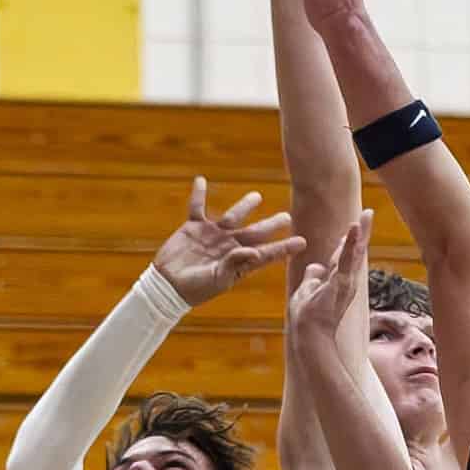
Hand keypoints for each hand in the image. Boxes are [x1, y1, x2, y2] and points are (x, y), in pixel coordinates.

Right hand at [154, 178, 302, 305]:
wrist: (167, 286)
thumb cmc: (195, 288)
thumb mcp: (217, 279)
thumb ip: (235, 264)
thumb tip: (255, 252)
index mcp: (239, 262)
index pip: (266, 253)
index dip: (284, 248)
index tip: (302, 242)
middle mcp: (229, 246)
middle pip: (254, 233)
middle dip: (270, 225)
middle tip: (287, 216)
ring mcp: (212, 235)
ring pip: (232, 217)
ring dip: (244, 206)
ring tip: (257, 196)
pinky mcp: (193, 227)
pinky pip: (197, 207)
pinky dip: (198, 194)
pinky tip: (201, 180)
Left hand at [288, 213, 371, 356]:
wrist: (309, 337)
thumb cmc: (308, 320)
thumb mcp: (306, 292)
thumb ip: (312, 278)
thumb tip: (315, 267)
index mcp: (336, 283)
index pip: (343, 258)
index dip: (348, 242)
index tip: (353, 225)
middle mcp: (345, 281)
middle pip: (355, 252)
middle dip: (362, 232)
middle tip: (369, 213)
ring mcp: (344, 282)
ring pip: (354, 253)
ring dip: (361, 233)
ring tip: (368, 215)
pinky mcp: (340, 282)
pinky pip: (346, 258)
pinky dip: (351, 242)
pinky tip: (354, 226)